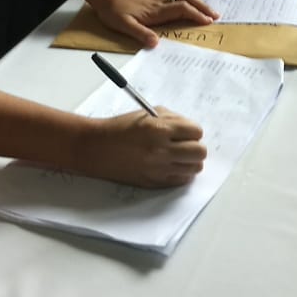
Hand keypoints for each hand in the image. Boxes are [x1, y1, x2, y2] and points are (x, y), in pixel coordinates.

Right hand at [76, 108, 207, 187]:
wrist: (97, 148)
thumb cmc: (120, 129)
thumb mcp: (147, 114)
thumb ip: (172, 119)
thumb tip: (191, 129)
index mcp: (159, 129)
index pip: (196, 131)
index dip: (192, 131)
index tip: (186, 132)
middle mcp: (161, 150)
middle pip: (199, 152)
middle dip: (195, 146)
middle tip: (185, 144)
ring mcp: (158, 169)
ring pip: (194, 168)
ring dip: (190, 161)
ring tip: (178, 156)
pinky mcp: (155, 182)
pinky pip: (182, 180)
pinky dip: (181, 173)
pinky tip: (170, 165)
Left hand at [95, 0, 219, 47]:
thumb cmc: (113, 12)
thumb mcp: (124, 26)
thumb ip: (140, 34)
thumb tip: (156, 43)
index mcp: (156, 11)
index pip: (182, 10)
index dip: (196, 15)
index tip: (208, 21)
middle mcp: (160, 1)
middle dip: (203, 6)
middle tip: (215, 15)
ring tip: (206, 5)